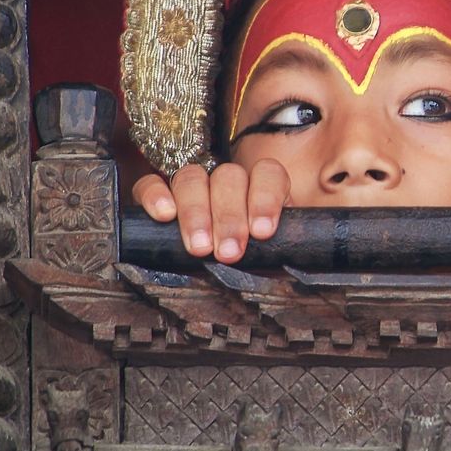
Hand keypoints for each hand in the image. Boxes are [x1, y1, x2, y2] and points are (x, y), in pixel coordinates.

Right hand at [131, 159, 290, 262]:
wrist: (215, 277)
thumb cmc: (255, 263)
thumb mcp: (278, 254)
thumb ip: (287, 244)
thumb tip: (301, 251)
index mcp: (262, 190)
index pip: (268, 173)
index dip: (266, 198)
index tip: (262, 232)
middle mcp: (227, 183)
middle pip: (227, 177)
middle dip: (229, 217)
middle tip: (229, 253)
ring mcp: (193, 186)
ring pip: (191, 179)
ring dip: (196, 212)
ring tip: (199, 247)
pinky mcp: (158, 197)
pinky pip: (150, 184)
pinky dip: (155, 195)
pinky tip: (164, 215)